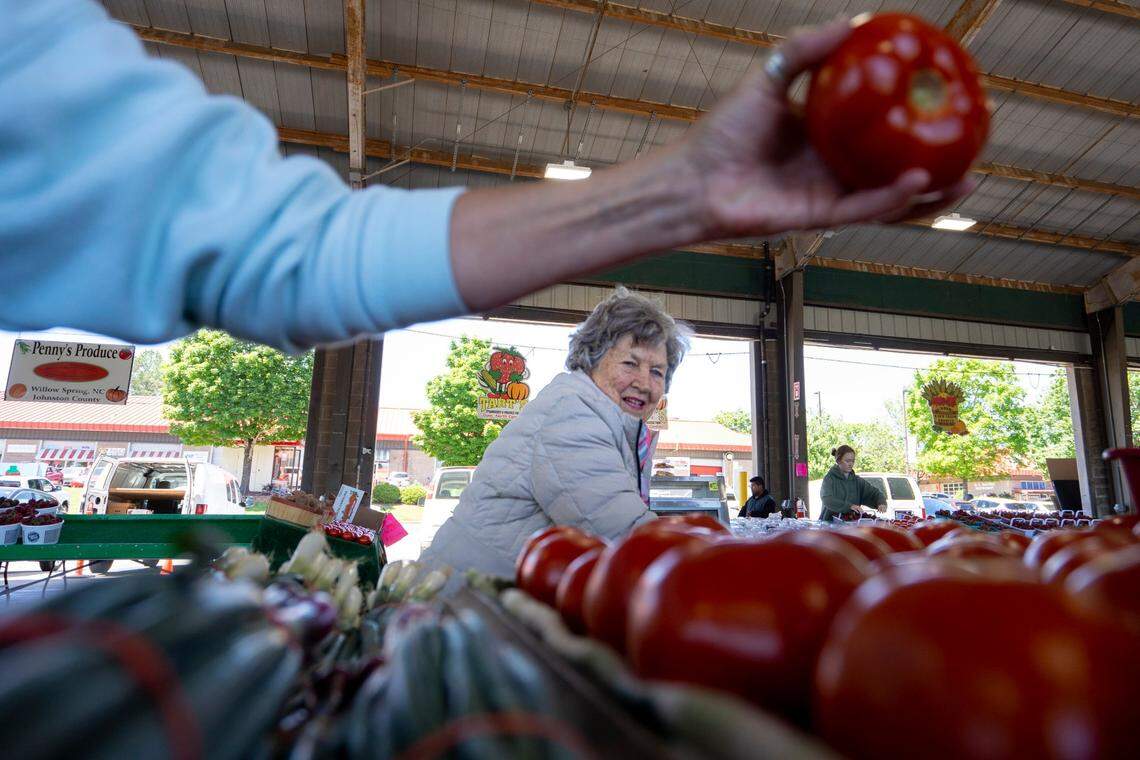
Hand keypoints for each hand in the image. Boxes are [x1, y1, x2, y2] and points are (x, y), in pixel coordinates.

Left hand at [679, 18, 974, 239]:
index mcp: (828, 137)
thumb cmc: (723, 131)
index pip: (882, 131)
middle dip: (938, 166)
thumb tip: (856, 20)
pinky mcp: (817, 219)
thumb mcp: (770, 78)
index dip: (917, 122)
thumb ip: (807, 50)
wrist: (694, 177)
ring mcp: (828, 196)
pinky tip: (918, 184)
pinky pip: (861, 210)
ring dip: (927, 194)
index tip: (952, 104)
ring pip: (889, 200)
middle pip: (896, 171)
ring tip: (965, 180)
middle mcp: (833, 168)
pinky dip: (889, 199)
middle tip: (975, 151)